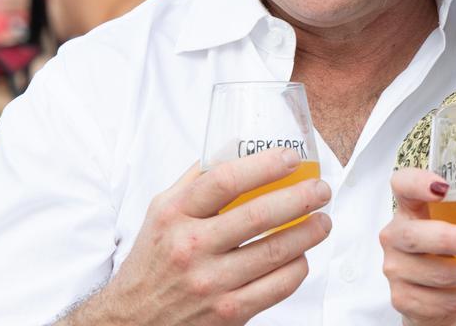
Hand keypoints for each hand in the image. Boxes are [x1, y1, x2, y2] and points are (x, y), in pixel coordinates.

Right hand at [64, 148, 331, 324]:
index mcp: (174, 214)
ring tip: (323, 221)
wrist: (132, 320)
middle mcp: (190, 247)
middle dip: (301, 197)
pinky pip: (277, 286)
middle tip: (321, 189)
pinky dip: (298, 267)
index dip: (264, 165)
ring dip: (309, 233)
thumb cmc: (154, 260)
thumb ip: (195, 181)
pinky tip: (302, 256)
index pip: (224, 180)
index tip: (291, 158)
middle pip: (259, 215)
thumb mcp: (161, 212)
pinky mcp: (228, 314)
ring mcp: (210, 283)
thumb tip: (234, 147)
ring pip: (276, 252)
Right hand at [381, 168, 455, 325]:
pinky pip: (440, 300)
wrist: (437, 298)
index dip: (417, 182)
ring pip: (436, 273)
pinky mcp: (403, 299)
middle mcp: (396, 235)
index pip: (401, 184)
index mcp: (412, 208)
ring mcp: (396, 269)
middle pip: (414, 235)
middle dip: (450, 238)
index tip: (444, 187)